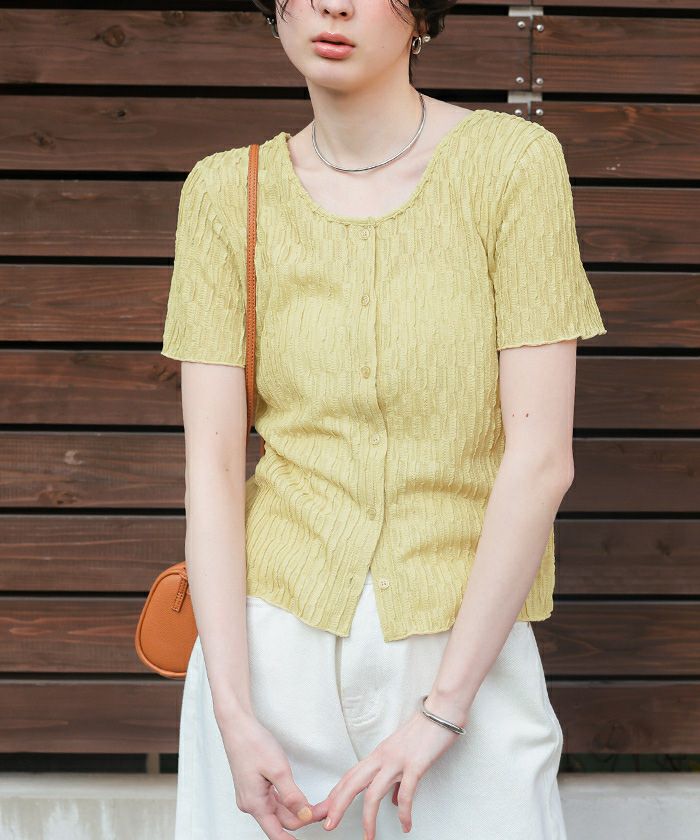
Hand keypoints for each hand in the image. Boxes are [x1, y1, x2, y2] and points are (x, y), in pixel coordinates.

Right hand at [219, 711, 324, 838]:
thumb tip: (304, 816)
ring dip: (297, 809)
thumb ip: (292, 796)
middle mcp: (251, 803)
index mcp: (254, 804)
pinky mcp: (254, 786)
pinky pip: (273, 800)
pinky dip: (288, 800)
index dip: (294, 839)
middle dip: (303, 817)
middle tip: (324, 809)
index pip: (276, 833)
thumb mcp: (278, 770)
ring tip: (316, 805)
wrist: (238, 726)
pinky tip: (299, 797)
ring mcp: (252, 795)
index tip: (309, 839)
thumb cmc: (253, 744)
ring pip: (278, 810)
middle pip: (281, 820)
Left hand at [314, 700, 466, 838]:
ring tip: (368, 837)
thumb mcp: (401, 754)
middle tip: (328, 824)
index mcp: (377, 755)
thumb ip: (394, 779)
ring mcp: (397, 761)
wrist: (441, 712)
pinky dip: (404, 813)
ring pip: (373, 793)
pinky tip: (405, 825)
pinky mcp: (415, 764)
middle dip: (337, 805)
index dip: (335, 795)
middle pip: (352, 783)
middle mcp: (382, 757)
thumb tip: (392, 801)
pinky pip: (406, 793)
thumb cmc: (423, 732)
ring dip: (368, 819)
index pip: (350, 777)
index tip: (323, 811)